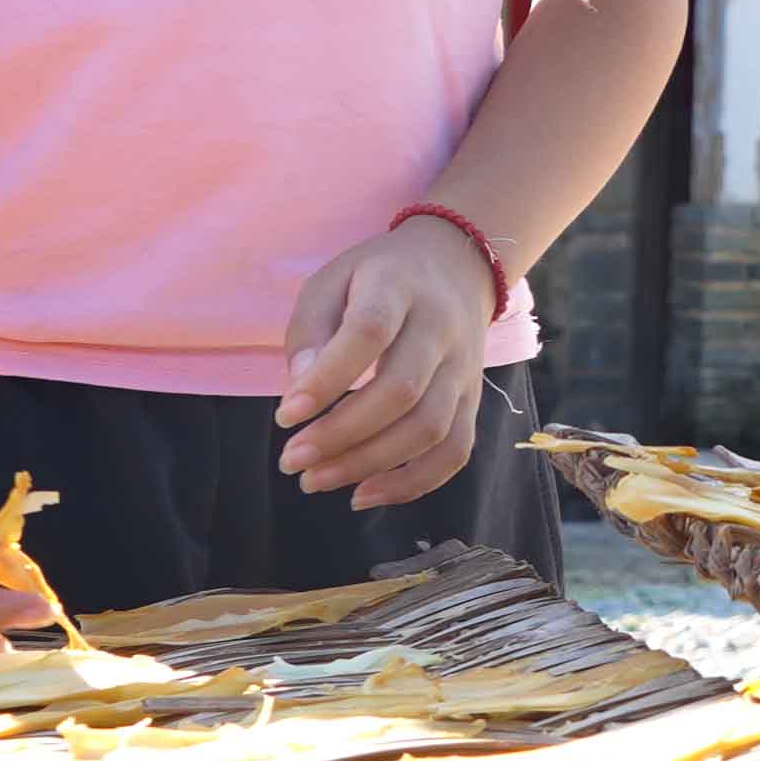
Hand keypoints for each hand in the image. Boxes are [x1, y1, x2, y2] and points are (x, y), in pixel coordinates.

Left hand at [278, 216, 503, 509]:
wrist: (458, 265)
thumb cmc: (377, 278)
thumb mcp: (332, 280)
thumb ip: (311, 330)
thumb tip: (300, 391)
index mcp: (399, 287)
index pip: (369, 334)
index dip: (328, 379)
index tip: (285, 416)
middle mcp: (441, 328)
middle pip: (401, 390)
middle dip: (341, 435)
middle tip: (291, 460)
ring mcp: (464, 367)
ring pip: (429, 428)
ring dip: (369, 464)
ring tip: (315, 480)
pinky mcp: (473, 399)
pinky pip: (455, 451)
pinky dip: (413, 483)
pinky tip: (364, 494)